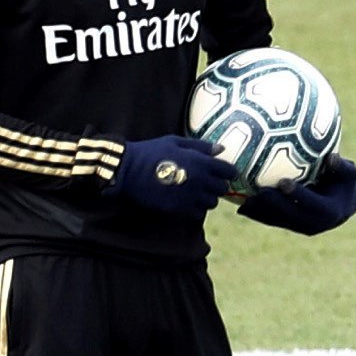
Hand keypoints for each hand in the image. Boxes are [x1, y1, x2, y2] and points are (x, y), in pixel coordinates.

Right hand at [107, 135, 238, 214]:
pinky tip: (186, 201)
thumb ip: (200, 146)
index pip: (228, 171)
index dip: (228, 172)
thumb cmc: (151, 152)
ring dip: (206, 198)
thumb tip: (221, 149)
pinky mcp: (179, 209)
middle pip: (222, 189)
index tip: (224, 172)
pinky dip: (195, 209)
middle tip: (207, 182)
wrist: (128, 170)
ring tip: (195, 192)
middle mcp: (200, 181)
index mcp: (201, 162)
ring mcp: (190, 197)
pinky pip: (198, 214)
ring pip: (211, 203)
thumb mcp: (176, 142)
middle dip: (217, 185)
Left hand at [238, 155, 355, 234]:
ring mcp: (299, 228)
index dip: (297, 194)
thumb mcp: (348, 173)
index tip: (284, 182)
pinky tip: (240, 203)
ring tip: (244, 200)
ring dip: (260, 212)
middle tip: (260, 190)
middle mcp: (314, 224)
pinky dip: (256, 213)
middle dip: (274, 204)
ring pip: (277, 220)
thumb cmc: (343, 182)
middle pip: (290, 215)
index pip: (312, 204)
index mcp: (329, 211)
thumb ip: (342, 166)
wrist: (340, 205)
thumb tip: (332, 157)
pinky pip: (271, 220)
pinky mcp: (288, 226)